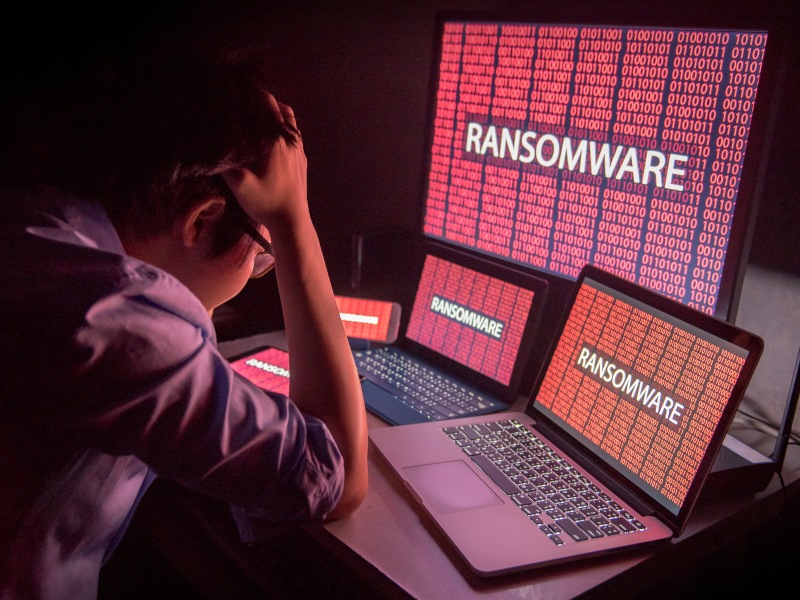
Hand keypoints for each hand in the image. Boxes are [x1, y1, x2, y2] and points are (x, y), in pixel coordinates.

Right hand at [222, 93, 307, 229]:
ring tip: (260, 114)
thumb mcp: (239, 184)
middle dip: (265, 101)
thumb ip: (223, 164)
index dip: (253, 94)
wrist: (292, 222)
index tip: (239, 89)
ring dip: (277, 114)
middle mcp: (291, 141)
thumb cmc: (266, 202)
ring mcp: (299, 151)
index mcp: (276, 140)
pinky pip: (295, 136)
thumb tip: (209, 147)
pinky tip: (272, 137)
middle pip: (281, 109)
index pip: (267, 105)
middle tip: (247, 99)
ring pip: (291, 122)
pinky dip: (285, 128)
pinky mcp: (302, 161)